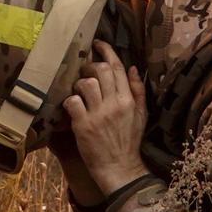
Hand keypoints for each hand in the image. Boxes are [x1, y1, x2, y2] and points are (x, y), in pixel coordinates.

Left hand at [58, 45, 146, 192]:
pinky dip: (70, 102)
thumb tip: (133, 67)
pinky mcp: (83, 125)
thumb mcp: (141, 115)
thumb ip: (138, 91)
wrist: (120, 168)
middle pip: (101, 71)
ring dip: (79, 84)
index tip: (98, 43)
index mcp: (129, 100)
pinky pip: (72, 102)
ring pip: (85, 83)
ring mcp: (98, 114)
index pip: (118, 68)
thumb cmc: (129, 141)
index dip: (107, 51)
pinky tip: (72, 108)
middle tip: (84, 70)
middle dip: (90, 66)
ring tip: (79, 92)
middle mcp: (114, 104)